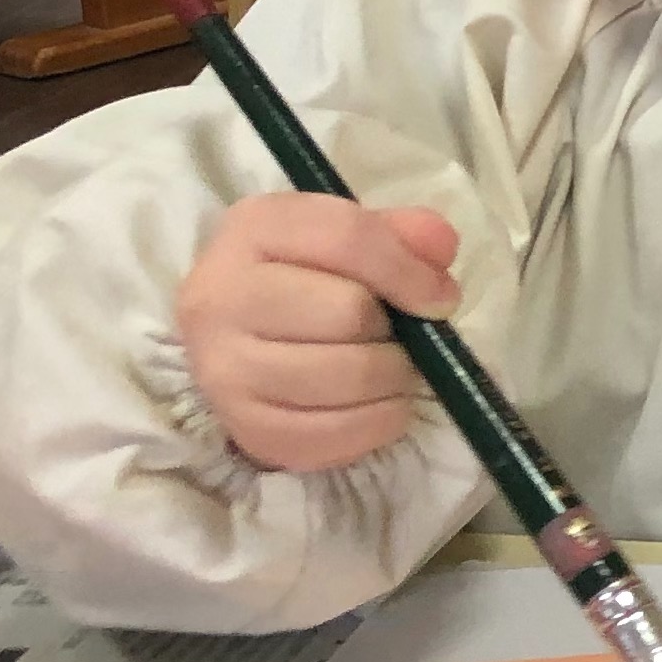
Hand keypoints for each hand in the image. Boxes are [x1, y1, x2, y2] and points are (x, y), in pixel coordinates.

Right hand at [174, 194, 460, 471]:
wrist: (240, 337)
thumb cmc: (306, 277)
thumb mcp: (347, 236)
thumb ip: (400, 234)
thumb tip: (439, 246)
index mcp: (253, 229)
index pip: (347, 238)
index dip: (409, 270)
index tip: (440, 298)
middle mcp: (221, 297)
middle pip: (350, 312)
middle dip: (397, 329)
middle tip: (399, 337)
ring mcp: (224, 368)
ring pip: (349, 375)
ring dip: (393, 376)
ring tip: (389, 367)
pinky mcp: (245, 427)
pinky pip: (338, 432)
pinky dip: (379, 421)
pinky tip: (376, 403)